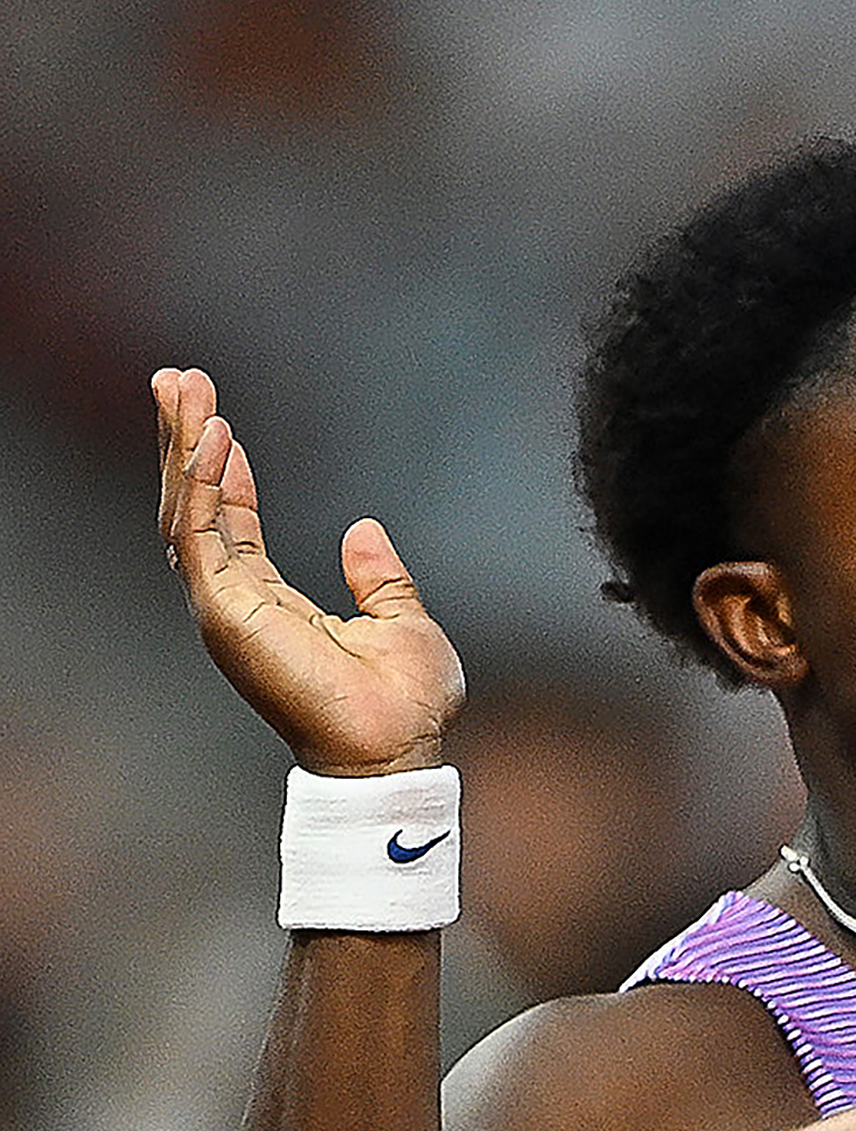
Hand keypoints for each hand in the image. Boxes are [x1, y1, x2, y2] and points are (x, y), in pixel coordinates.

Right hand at [156, 366, 461, 775]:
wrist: (400, 749)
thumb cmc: (404, 705)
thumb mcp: (402, 622)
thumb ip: (378, 580)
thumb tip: (364, 531)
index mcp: (272, 604)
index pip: (231, 524)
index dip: (219, 469)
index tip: (216, 419)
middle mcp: (238, 602)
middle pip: (194, 507)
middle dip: (182, 441)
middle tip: (177, 380)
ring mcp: (226, 607)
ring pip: (187, 510)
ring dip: (183, 445)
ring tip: (182, 388)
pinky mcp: (226, 611)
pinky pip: (203, 533)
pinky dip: (203, 481)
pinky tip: (210, 436)